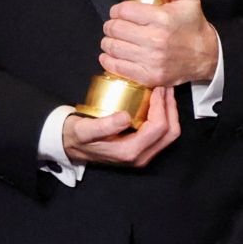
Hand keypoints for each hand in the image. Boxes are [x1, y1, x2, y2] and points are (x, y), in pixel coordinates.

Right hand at [62, 87, 180, 166]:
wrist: (71, 146)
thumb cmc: (77, 136)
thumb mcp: (84, 130)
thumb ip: (103, 126)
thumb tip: (125, 117)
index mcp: (130, 152)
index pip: (158, 129)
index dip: (162, 106)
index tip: (157, 87)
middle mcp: (141, 157)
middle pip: (170, 133)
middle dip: (171, 108)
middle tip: (165, 86)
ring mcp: (143, 155)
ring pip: (169, 134)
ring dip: (170, 111)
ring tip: (165, 91)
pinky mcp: (143, 149)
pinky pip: (162, 134)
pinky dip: (165, 116)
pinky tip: (157, 102)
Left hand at [100, 0, 218, 87]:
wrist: (207, 56)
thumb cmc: (194, 26)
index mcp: (161, 18)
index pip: (123, 11)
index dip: (116, 10)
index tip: (118, 13)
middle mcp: (155, 39)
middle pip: (115, 29)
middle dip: (110, 25)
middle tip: (114, 26)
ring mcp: (152, 60)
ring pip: (114, 47)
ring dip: (108, 42)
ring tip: (112, 39)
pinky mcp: (150, 76)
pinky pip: (119, 67)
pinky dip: (108, 61)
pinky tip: (109, 55)